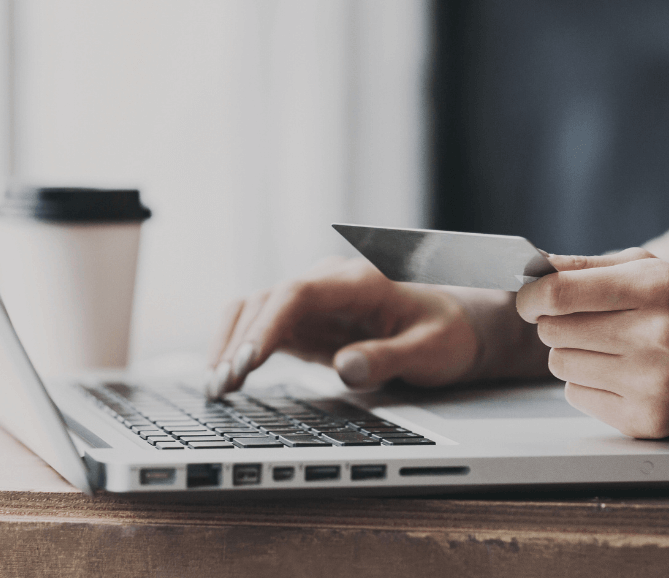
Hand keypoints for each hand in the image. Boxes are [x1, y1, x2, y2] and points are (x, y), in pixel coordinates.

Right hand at [208, 257, 478, 396]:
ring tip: (215, 387)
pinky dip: (237, 350)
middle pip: (267, 300)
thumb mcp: (430, 351)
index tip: (249, 359)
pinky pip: (259, 328)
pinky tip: (222, 378)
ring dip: (230, 345)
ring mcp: (312, 300)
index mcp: (360, 282)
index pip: (298, 292)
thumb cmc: (446, 335)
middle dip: (239, 342)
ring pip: (254, 310)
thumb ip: (388, 358)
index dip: (268, 324)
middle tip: (222, 386)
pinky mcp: (303, 322)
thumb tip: (345, 368)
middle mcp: (328, 283)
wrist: (454, 326)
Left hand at [515, 248, 668, 438]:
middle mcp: (656, 336)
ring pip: (560, 365)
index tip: (530, 299)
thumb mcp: (649, 271)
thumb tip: (532, 271)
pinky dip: (588, 385)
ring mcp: (652, 383)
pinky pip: (576, 396)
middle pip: (553, 331)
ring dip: (572, 355)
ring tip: (610, 349)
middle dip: (557, 324)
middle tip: (584, 323)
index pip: (560, 293)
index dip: (532, 296)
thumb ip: (587, 267)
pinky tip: (622, 376)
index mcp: (656, 288)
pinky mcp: (645, 420)